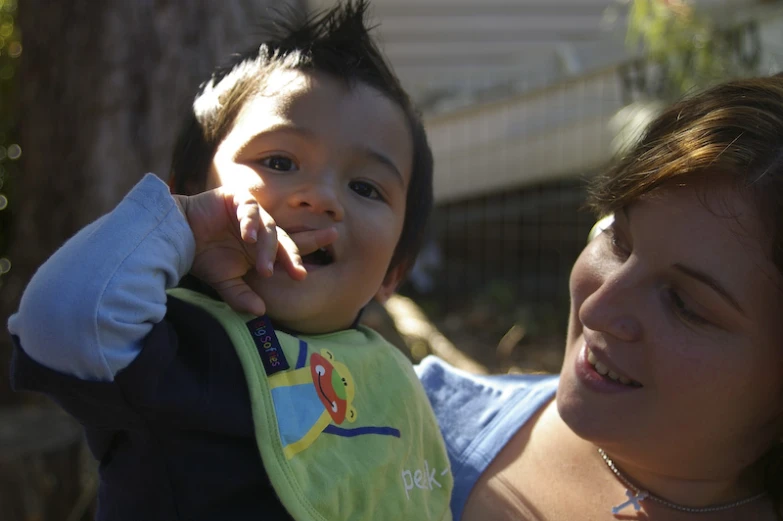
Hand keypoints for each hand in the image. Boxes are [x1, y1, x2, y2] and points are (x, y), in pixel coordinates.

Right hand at [173, 188, 336, 314]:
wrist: (176, 237)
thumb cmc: (202, 257)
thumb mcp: (225, 282)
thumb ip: (242, 297)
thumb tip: (260, 312)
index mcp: (263, 249)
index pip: (287, 253)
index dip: (297, 262)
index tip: (303, 277)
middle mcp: (261, 231)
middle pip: (285, 240)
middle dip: (292, 257)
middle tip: (298, 274)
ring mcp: (252, 213)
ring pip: (269, 228)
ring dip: (267, 249)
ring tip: (264, 269)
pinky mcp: (239, 198)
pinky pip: (250, 210)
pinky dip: (250, 223)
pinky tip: (247, 237)